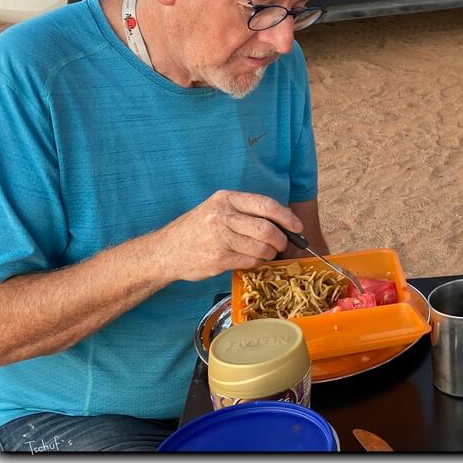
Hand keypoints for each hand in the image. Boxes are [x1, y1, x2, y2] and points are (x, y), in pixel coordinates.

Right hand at [149, 190, 303, 281]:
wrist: (165, 251)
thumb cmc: (198, 229)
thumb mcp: (218, 210)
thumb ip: (246, 212)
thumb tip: (284, 221)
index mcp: (226, 199)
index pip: (266, 204)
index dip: (287, 217)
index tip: (297, 227)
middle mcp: (223, 216)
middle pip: (267, 229)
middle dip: (281, 239)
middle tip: (283, 245)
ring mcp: (219, 238)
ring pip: (261, 248)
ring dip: (270, 254)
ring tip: (266, 253)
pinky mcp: (218, 259)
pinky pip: (250, 262)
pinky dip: (257, 263)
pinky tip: (252, 260)